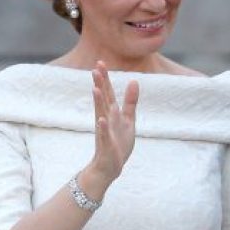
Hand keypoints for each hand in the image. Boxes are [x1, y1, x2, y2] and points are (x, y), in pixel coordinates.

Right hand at [87, 62, 138, 189]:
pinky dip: (102, 128)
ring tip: (96, 89)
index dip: (105, 78)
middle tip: (95, 68)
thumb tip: (134, 81)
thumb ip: (130, 102)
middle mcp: (106, 120)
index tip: (100, 62)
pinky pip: (103, 135)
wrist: (110, 167)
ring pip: (101, 115)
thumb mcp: (128, 120)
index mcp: (112, 114)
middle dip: (100, 85)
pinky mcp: (106, 145)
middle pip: (103, 100)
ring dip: (99, 102)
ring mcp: (105, 132)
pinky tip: (101, 120)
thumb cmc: (118, 143)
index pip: (108, 93)